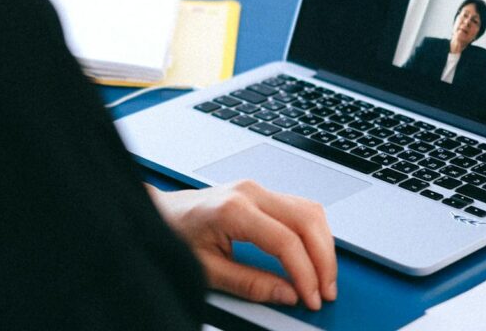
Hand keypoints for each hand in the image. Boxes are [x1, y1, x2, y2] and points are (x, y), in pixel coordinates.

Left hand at [146, 180, 335, 310]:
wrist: (159, 212)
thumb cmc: (175, 234)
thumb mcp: (207, 269)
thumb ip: (250, 283)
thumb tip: (287, 294)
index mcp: (234, 209)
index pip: (286, 241)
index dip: (305, 273)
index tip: (311, 296)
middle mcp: (250, 192)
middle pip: (307, 221)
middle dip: (323, 260)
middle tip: (326, 291)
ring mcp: (257, 188)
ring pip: (310, 211)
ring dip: (323, 245)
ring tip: (323, 278)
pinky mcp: (261, 193)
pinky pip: (300, 208)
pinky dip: (313, 233)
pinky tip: (314, 255)